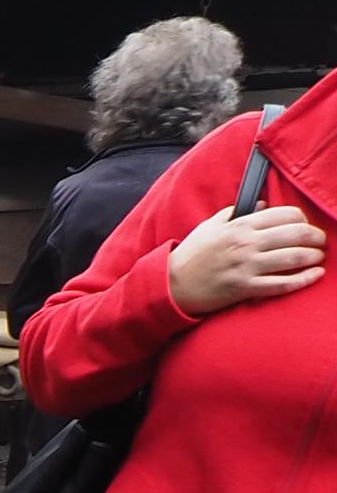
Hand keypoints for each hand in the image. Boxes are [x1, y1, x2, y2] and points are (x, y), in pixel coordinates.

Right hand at [167, 203, 325, 316]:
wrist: (171, 284)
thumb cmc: (192, 254)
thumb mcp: (210, 226)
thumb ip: (237, 212)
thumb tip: (265, 204)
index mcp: (240, 225)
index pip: (286, 215)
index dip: (303, 219)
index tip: (304, 226)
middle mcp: (246, 244)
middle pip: (297, 234)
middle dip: (316, 237)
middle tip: (320, 242)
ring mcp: (246, 267)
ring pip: (294, 258)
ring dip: (314, 257)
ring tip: (318, 257)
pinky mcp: (246, 288)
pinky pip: (282, 284)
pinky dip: (304, 280)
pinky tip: (315, 275)